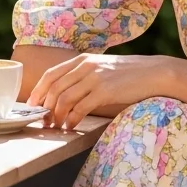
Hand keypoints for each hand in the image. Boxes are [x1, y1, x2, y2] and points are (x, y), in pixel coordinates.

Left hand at [28, 53, 169, 129]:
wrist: (154, 73)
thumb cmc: (130, 74)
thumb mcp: (103, 67)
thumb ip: (85, 75)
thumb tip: (66, 92)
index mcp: (83, 59)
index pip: (51, 74)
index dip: (38, 91)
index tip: (32, 105)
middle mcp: (86, 66)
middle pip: (54, 88)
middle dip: (45, 107)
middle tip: (44, 121)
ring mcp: (95, 78)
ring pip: (64, 99)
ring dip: (57, 116)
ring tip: (57, 127)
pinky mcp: (105, 91)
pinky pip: (80, 108)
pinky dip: (72, 120)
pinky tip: (71, 126)